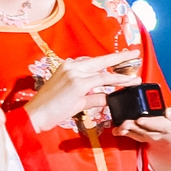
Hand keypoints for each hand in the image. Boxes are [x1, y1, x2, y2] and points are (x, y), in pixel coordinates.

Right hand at [23, 52, 141, 131]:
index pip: (91, 62)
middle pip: (100, 60)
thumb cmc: (50, 110)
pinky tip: (126, 82)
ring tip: (135, 74)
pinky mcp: (78, 83)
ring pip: (104, 72)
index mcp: (67, 68)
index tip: (119, 59)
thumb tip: (107, 97)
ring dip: (121, 74)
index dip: (107, 61)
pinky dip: (116, 81)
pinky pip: (102, 81)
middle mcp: (70, 67)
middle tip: (134, 54)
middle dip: (119, 58)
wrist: (35, 115)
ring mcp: (74, 74)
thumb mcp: (75, 102)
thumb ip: (92, 97)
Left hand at [115, 102, 170, 155]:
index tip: (140, 119)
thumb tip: (169, 113)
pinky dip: (122, 132)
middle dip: (134, 126)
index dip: (150, 122)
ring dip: (126, 129)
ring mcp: (147, 136)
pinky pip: (130, 135)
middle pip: (145, 130)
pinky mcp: (139, 136)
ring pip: (136, 133)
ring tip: (119, 125)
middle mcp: (157, 133)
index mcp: (170, 127)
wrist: (170, 135)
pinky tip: (115, 130)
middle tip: (125, 122)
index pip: (161, 126)